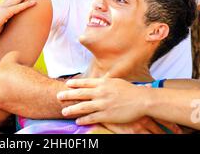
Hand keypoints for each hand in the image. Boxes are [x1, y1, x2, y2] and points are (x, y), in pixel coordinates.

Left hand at [57, 77, 181, 133]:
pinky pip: (92, 117)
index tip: (67, 84)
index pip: (85, 82)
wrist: (141, 100)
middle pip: (80, 94)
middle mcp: (100, 92)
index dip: (75, 83)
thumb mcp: (116, 81)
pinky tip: (77, 121)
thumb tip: (100, 78)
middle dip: (68, 95)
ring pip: (83, 107)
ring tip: (64, 111)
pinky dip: (83, 119)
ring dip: (72, 109)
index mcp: (103, 83)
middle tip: (58, 96)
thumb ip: (106, 81)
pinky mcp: (107, 114)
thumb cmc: (130, 90)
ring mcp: (103, 104)